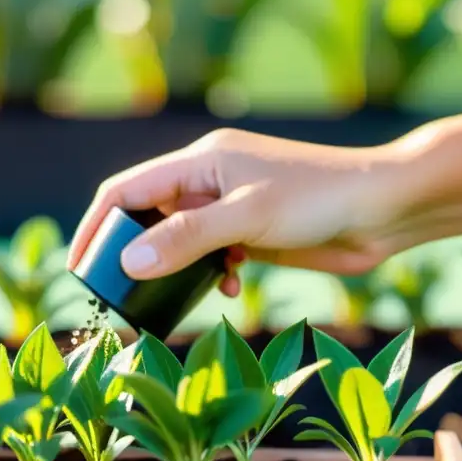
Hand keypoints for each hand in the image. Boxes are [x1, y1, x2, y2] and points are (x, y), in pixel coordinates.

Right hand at [66, 128, 404, 296]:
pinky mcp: (256, 233)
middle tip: (119, 293)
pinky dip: (210, 274)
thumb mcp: (247, 217)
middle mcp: (212, 181)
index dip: (97, 225)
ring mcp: (234, 208)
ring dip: (173, 268)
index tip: (78, 266)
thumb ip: (187, 237)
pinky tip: (225, 290)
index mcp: (201, 161)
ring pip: (182, 240)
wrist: (383, 209)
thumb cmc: (319, 198)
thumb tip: (128, 261)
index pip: (128, 189)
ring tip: (168, 299)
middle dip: (133, 253)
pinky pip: (214, 255)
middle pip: (151, 215)